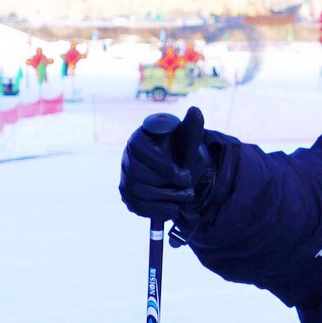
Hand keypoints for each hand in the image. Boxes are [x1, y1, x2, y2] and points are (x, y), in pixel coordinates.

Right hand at [118, 107, 225, 228]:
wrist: (180, 168)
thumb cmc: (182, 150)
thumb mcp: (189, 140)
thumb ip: (192, 127)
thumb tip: (196, 110)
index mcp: (139, 139)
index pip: (142, 153)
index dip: (164, 168)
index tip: (185, 177)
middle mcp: (127, 157)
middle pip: (138, 176)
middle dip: (167, 188)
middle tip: (189, 191)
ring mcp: (125, 176)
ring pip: (138, 193)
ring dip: (165, 200)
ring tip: (184, 199)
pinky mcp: (127, 194)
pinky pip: (137, 206)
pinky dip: (157, 211)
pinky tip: (173, 209)